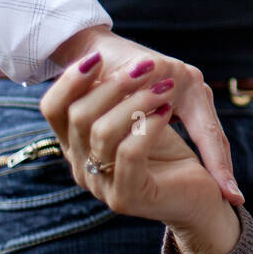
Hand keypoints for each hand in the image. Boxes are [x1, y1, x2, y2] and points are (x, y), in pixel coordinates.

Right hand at [39, 48, 241, 253]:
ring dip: (136, 102)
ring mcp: (101, 186)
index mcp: (77, 146)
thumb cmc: (169, 151)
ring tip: (164, 87)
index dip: (69, 79)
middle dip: (112, 85)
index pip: (52, 108)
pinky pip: (128, 153)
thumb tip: (97, 57)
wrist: (200, 196)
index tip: (97, 56)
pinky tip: (166, 112)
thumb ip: (115, 96)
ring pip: (102, 132)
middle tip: (145, 66)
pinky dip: (148, 127)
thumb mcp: (138, 115)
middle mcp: (81, 167)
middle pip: (77, 115)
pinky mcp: (126, 197)